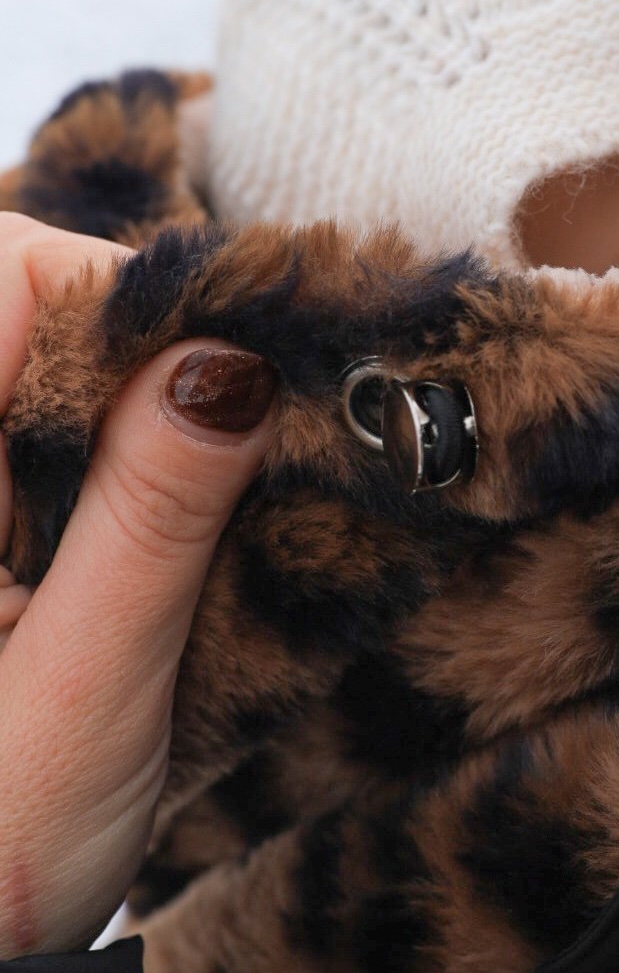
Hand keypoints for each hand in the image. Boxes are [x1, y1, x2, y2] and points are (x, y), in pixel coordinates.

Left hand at [0, 215, 275, 957]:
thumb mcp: (86, 690)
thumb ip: (153, 520)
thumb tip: (230, 363)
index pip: (4, 281)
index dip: (128, 301)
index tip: (241, 370)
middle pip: (28, 308)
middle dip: (145, 349)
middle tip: (241, 434)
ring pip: (52, 370)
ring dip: (143, 409)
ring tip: (213, 492)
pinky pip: (59, 441)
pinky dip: (128, 458)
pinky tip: (173, 522)